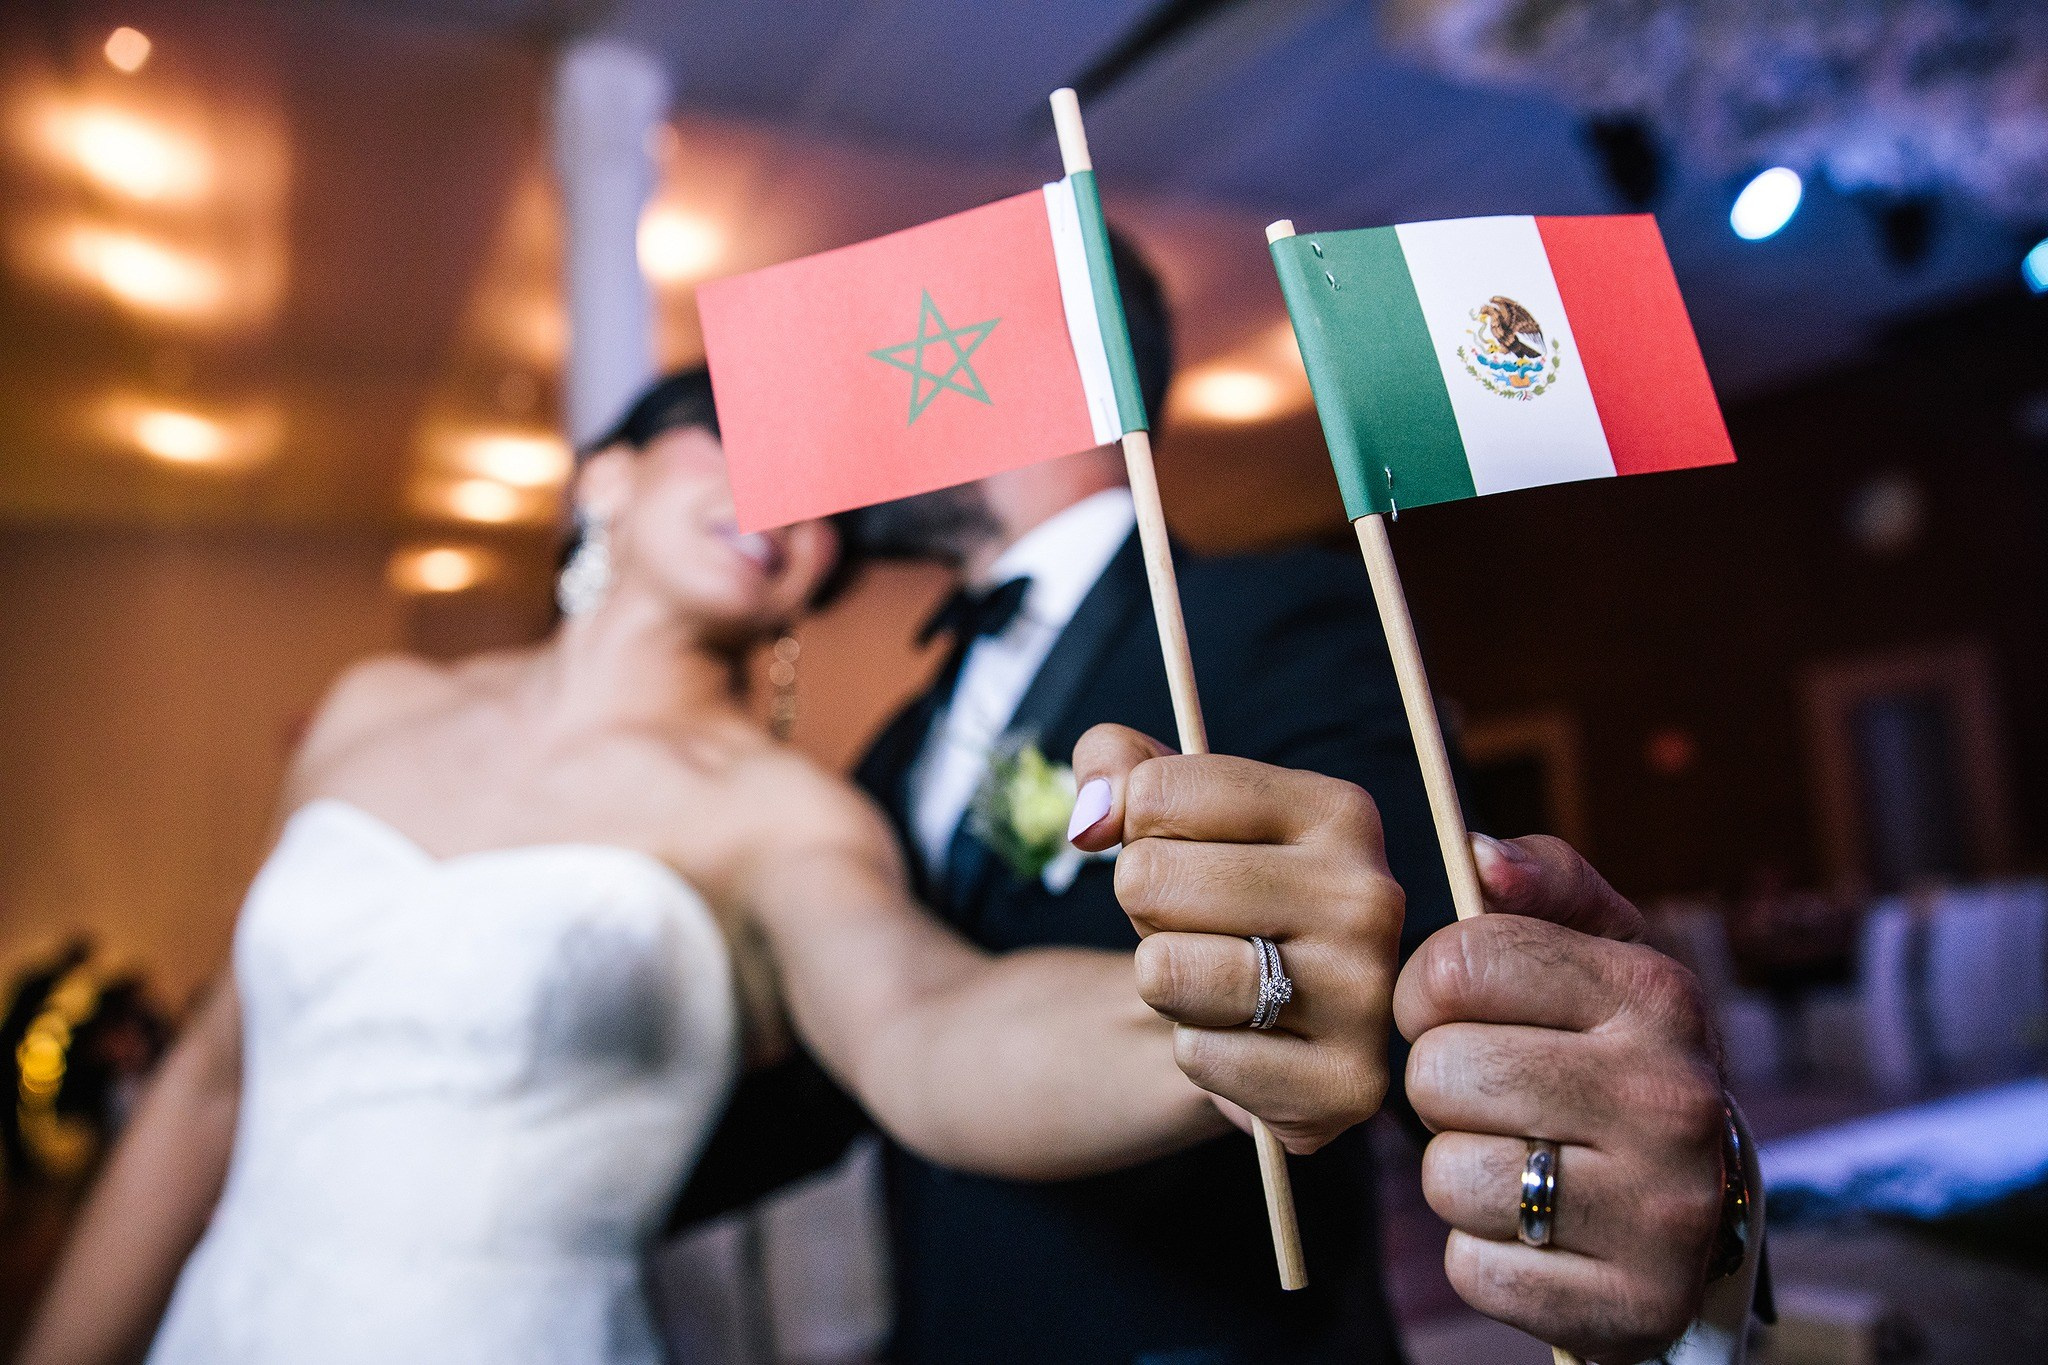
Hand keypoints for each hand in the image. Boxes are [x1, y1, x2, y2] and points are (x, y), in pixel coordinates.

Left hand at [1068, 724, 1403, 1154]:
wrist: (1269, 1028)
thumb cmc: (1215, 902)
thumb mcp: (1170, 812)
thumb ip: (1116, 765)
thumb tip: (1091, 817)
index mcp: (1341, 812)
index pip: (1156, 792)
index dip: (1137, 829)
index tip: (1181, 853)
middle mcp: (1370, 896)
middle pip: (1147, 878)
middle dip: (1145, 910)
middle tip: (1197, 930)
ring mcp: (1365, 995)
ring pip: (1163, 970)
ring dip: (1164, 983)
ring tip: (1212, 983)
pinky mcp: (1346, 1085)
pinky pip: (1195, 1055)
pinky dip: (1195, 1052)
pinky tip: (1241, 1044)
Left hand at [1395, 834, 1725, 1363]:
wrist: (1694, 1218)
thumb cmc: (1615, 1058)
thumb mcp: (1599, 954)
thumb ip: (1542, 885)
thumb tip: (1479, 854)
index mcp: (1659, 997)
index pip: (1460, 964)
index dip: (1427, 990)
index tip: (1452, 1010)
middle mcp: (1674, 1100)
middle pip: (1439, 1072)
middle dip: (1440, 1086)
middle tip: (1492, 1098)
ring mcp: (1662, 1212)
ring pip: (1448, 1176)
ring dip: (1457, 1173)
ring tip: (1517, 1162)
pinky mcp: (1631, 1305)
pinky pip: (1474, 1269)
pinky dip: (1484, 1255)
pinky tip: (1533, 1233)